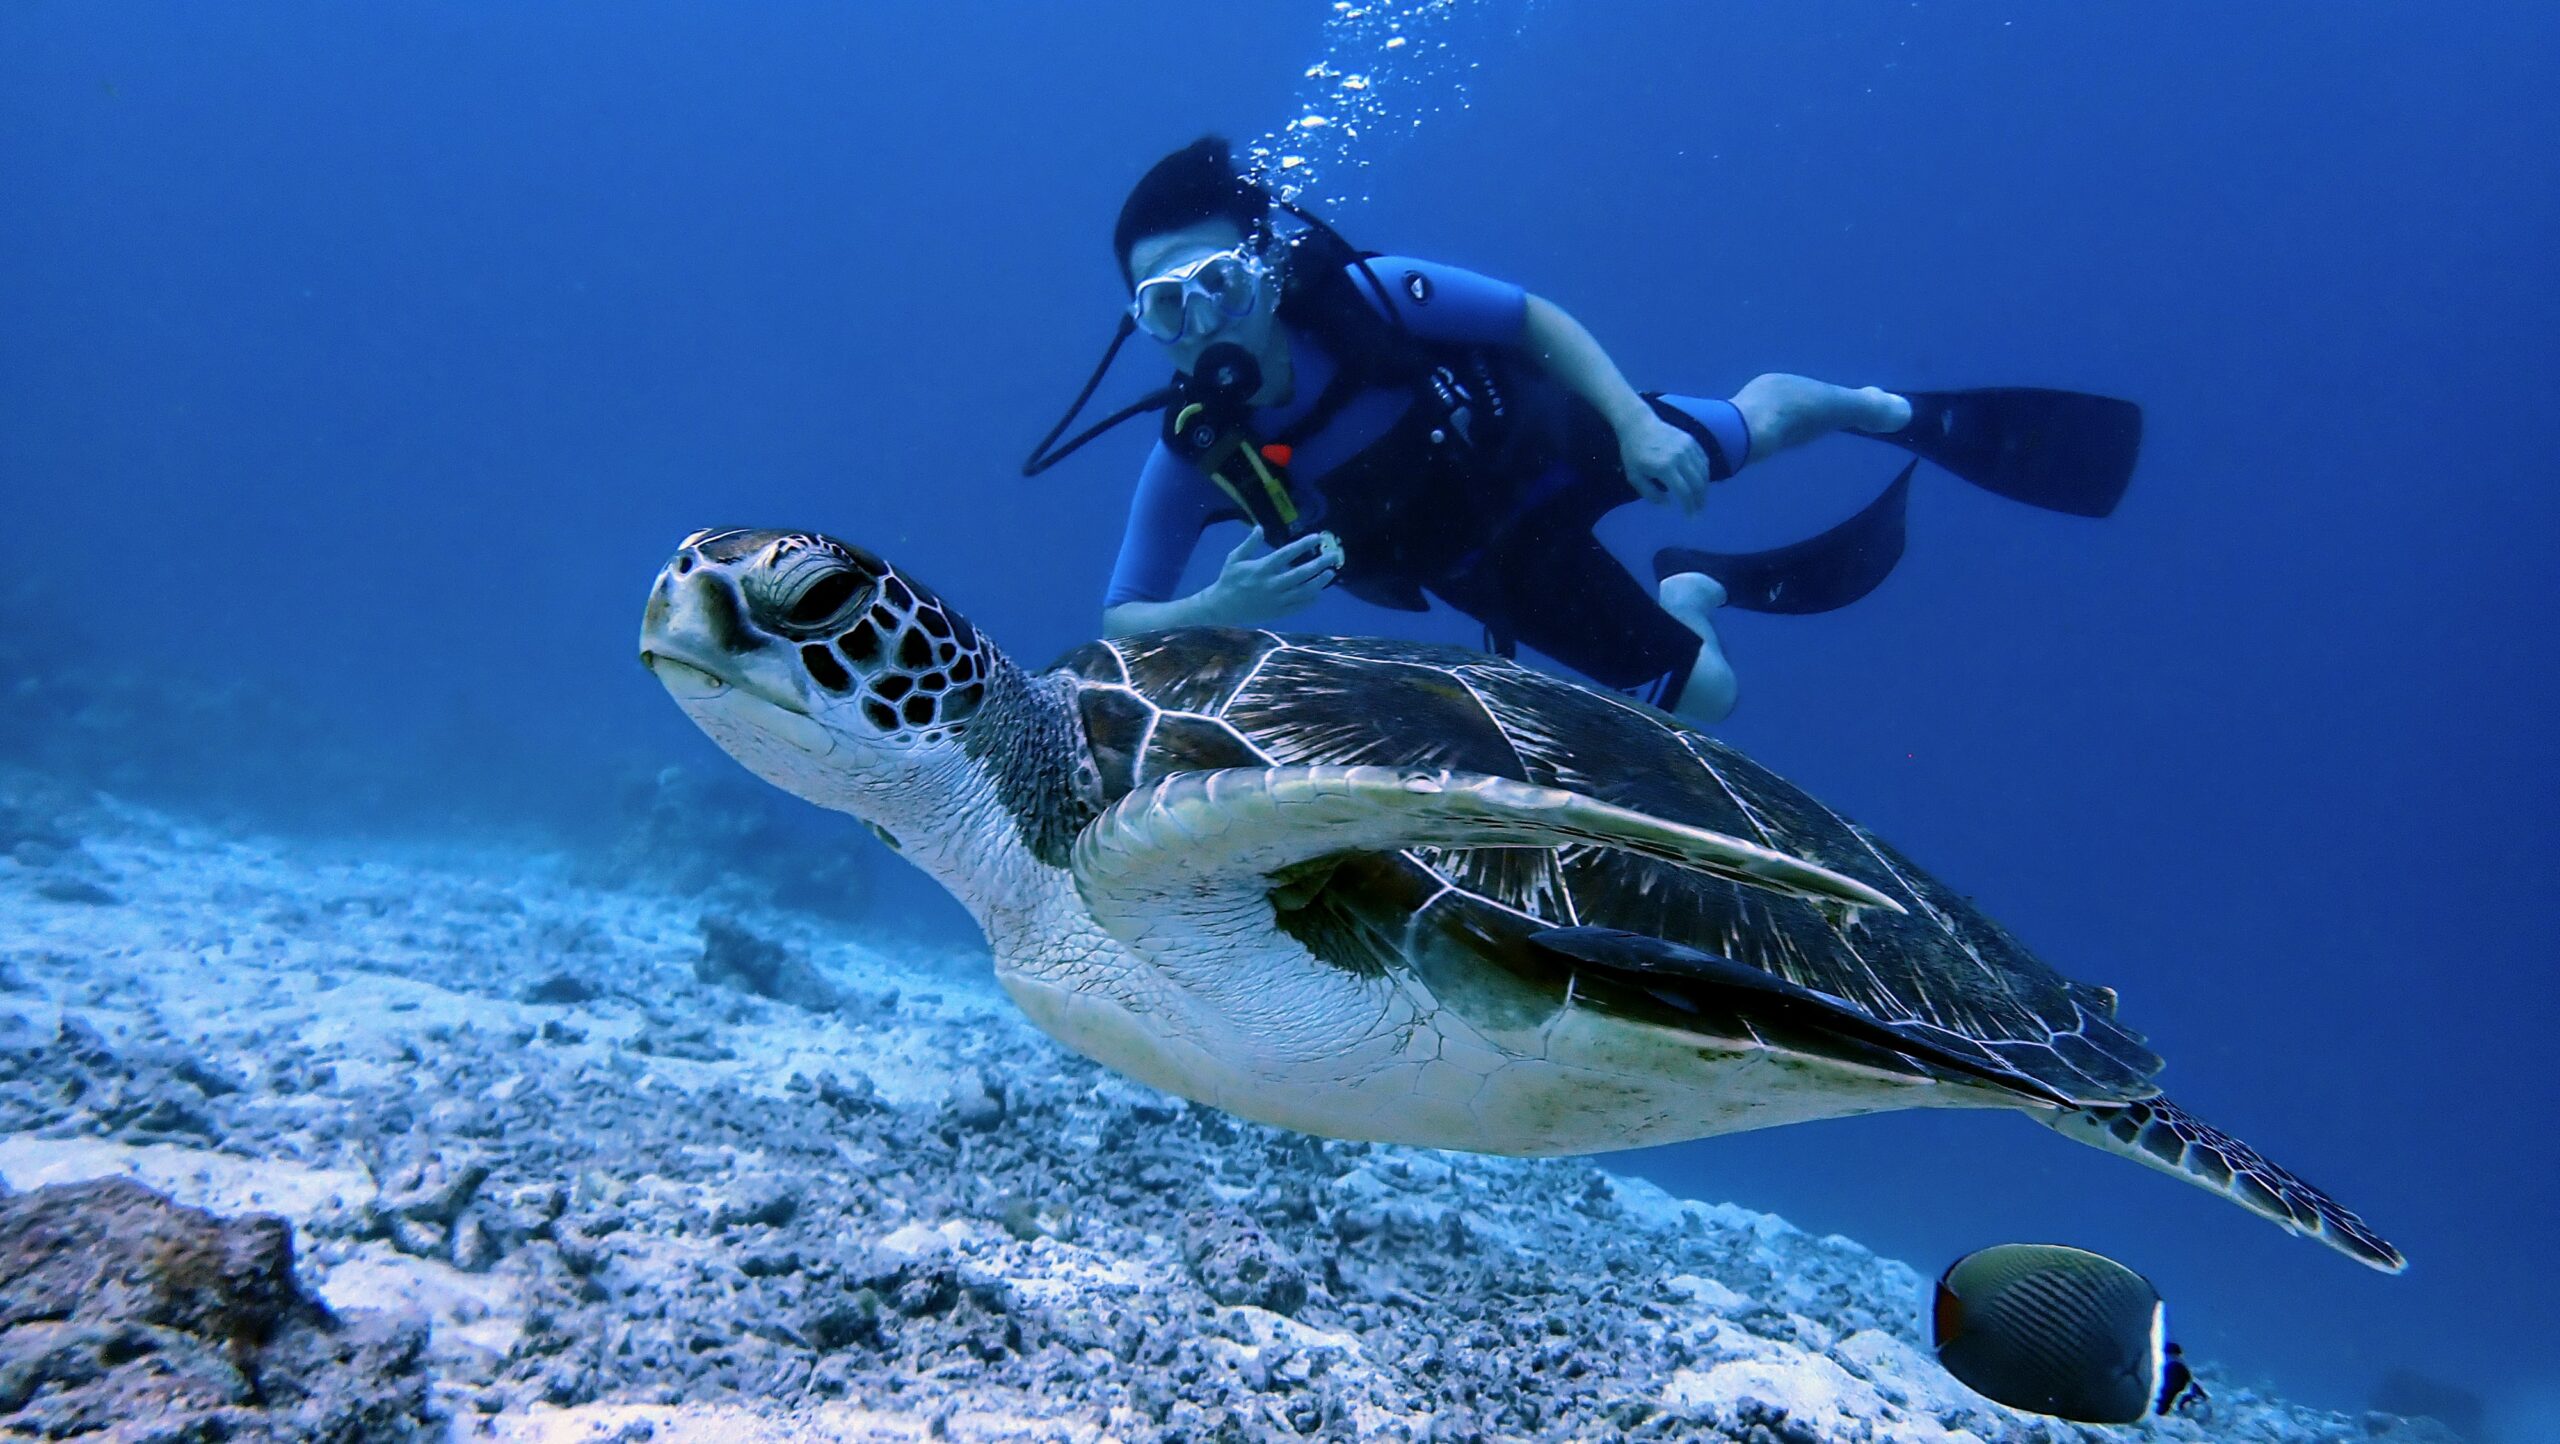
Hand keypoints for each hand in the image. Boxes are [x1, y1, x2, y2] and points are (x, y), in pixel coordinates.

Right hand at [1208, 527, 1341, 621]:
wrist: (1222, 608)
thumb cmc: (1229, 580)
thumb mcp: (1235, 558)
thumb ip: (1249, 544)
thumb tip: (1259, 527)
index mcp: (1262, 568)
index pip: (1287, 554)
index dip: (1303, 544)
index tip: (1317, 537)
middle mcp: (1271, 584)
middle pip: (1301, 573)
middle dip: (1320, 564)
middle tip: (1334, 556)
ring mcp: (1276, 600)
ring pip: (1303, 591)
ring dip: (1319, 582)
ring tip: (1330, 574)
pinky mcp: (1277, 612)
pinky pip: (1298, 606)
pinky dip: (1310, 600)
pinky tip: (1318, 592)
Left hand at [1619, 412, 1710, 514]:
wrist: (1638, 424)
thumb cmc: (1633, 452)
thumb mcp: (1634, 476)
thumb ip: (1650, 493)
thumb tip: (1668, 504)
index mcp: (1665, 467)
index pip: (1684, 491)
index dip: (1689, 506)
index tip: (1691, 517)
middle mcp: (1680, 457)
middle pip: (1697, 483)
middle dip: (1700, 500)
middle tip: (1699, 510)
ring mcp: (1688, 447)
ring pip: (1703, 472)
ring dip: (1704, 488)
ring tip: (1701, 498)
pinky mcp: (1691, 440)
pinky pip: (1704, 459)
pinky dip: (1705, 472)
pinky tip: (1702, 481)